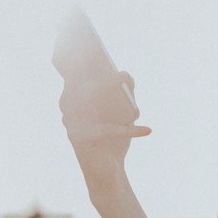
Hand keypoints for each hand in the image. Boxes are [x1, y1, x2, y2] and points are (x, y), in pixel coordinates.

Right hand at [58, 71, 150, 197]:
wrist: (107, 172)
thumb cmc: (112, 139)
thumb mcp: (119, 114)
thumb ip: (122, 94)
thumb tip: (127, 75)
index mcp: (74, 98)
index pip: (74, 74)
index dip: (77, 59)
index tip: (88, 46)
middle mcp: (68, 110)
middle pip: (82, 88)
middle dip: (102, 80)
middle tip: (123, 75)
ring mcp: (72, 125)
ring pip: (91, 106)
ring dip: (111, 97)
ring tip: (133, 97)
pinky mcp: (82, 141)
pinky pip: (108, 132)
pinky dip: (130, 131)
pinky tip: (148, 130)